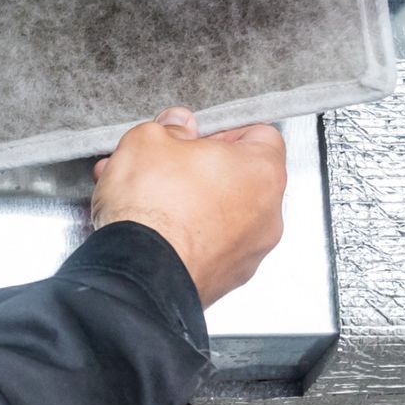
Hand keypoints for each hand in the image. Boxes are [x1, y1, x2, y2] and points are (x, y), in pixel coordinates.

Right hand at [91, 108, 287, 307]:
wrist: (137, 277)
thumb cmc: (153, 208)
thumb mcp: (149, 141)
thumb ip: (170, 127)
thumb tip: (178, 125)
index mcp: (262, 170)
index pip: (259, 134)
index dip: (222, 130)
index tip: (194, 136)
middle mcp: (267, 214)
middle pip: (237, 176)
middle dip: (197, 168)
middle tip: (163, 165)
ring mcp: (249, 251)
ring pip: (219, 213)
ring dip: (185, 201)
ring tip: (141, 197)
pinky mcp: (226, 279)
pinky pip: (208, 244)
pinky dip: (185, 234)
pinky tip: (148, 228)